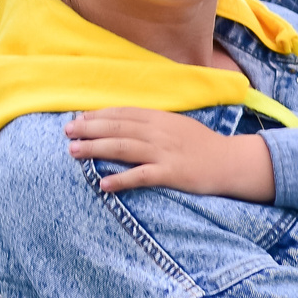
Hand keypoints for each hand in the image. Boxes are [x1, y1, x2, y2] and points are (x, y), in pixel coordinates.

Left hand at [64, 108, 276, 200]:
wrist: (230, 162)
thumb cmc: (202, 146)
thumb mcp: (177, 127)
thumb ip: (153, 124)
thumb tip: (126, 124)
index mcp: (160, 119)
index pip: (123, 113)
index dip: (99, 115)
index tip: (78, 118)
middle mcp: (159, 132)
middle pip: (118, 128)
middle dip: (90, 129)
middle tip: (67, 132)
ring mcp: (165, 152)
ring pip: (124, 147)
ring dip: (96, 149)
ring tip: (74, 152)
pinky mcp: (171, 173)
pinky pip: (142, 176)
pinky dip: (121, 179)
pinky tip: (104, 184)